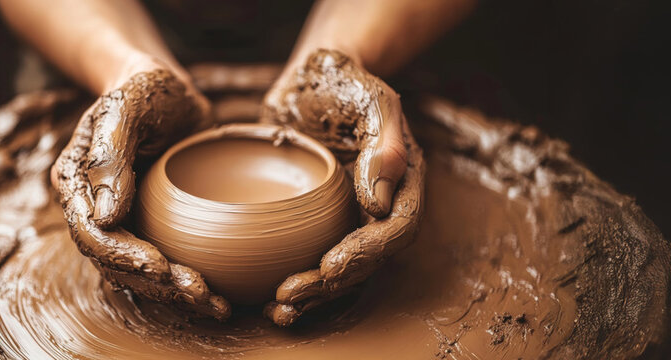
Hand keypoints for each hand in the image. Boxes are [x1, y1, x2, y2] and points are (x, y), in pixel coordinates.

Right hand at [50, 61, 229, 319]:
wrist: (168, 90)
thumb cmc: (144, 89)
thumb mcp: (126, 107)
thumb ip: (110, 154)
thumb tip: (103, 216)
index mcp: (75, 182)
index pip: (91, 234)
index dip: (122, 256)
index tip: (160, 266)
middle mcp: (92, 209)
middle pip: (114, 262)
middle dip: (155, 283)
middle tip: (200, 292)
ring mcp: (121, 221)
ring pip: (137, 272)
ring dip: (172, 292)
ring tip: (214, 303)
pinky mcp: (149, 226)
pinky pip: (159, 263)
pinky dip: (182, 282)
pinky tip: (214, 295)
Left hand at [261, 49, 424, 325]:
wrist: (311, 79)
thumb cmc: (343, 81)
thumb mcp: (369, 98)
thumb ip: (383, 142)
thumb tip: (380, 201)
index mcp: (402, 181)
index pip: (394, 229)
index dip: (366, 253)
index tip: (328, 266)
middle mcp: (379, 205)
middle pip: (366, 259)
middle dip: (329, 283)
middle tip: (288, 295)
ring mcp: (348, 215)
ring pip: (339, 267)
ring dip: (312, 294)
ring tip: (277, 309)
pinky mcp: (317, 219)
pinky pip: (311, 255)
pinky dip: (295, 278)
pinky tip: (268, 297)